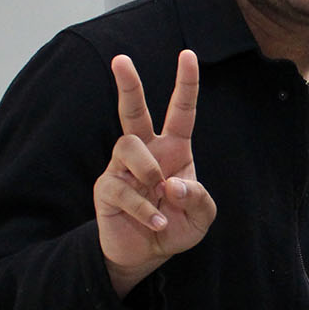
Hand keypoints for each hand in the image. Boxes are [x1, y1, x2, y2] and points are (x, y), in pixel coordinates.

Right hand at [93, 50, 214, 295]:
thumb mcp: (202, 216)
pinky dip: (143, 208)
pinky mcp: (106, 188)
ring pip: (127, 145)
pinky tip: (156, 223)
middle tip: (120, 59)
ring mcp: (122, 168)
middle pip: (133, 110)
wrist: (147, 255)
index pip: (180, 111)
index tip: (188, 54)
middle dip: (128, 84)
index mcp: (174, 149)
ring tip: (160, 192)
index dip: (186, 83)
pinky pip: (120, 187)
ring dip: (148, 169)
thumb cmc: (176, 227)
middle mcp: (146, 152)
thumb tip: (171, 184)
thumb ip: (198, 198)